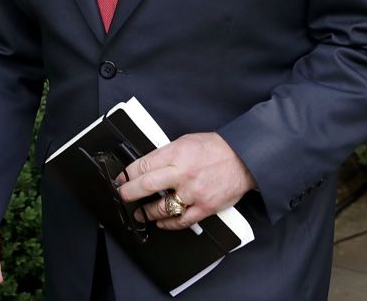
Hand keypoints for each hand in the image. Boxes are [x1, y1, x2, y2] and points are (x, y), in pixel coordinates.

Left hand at [117, 132, 255, 231]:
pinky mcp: (204, 207)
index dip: (127, 174)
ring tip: (141, 213)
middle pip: (147, 185)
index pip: (143, 165)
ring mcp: (193, 192)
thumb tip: (148, 165)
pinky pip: (181, 221)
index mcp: (177, 153)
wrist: (244, 159)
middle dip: (129, 193)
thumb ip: (167, 154)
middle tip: (123, 196)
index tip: (122, 179)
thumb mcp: (187, 141)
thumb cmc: (217, 149)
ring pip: (162, 207)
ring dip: (147, 213)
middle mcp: (183, 173)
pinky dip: (168, 224)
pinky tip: (161, 222)